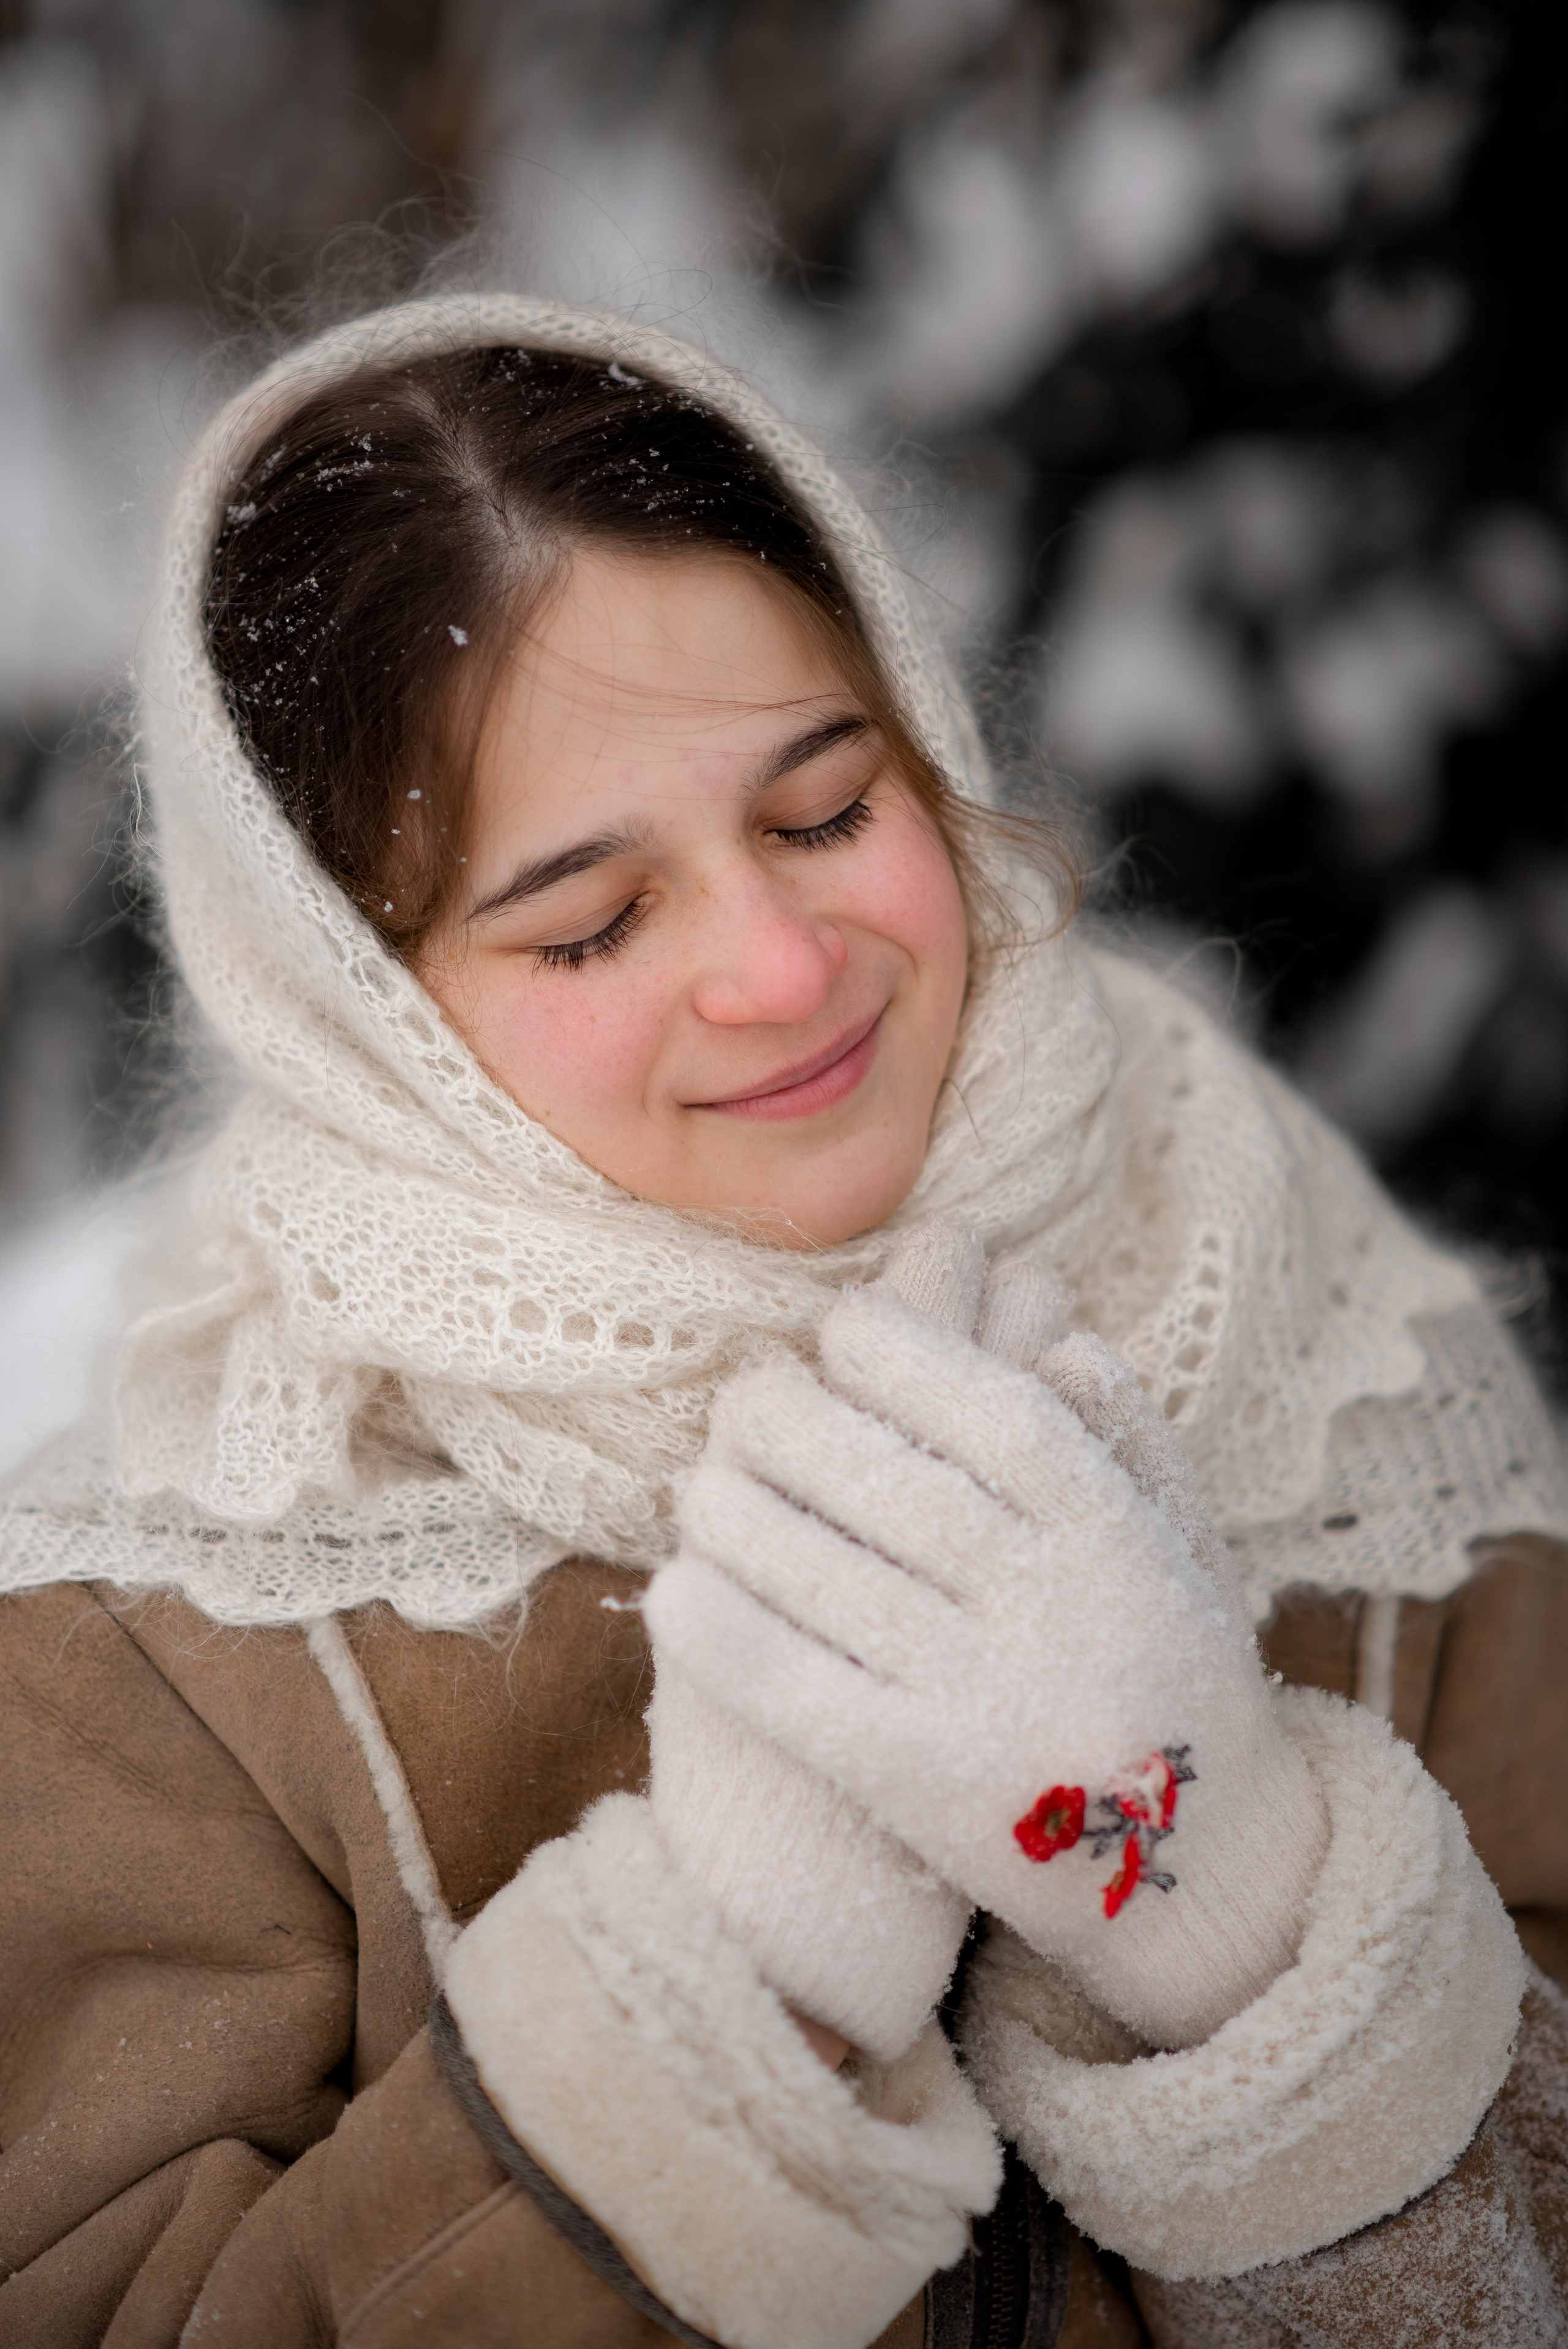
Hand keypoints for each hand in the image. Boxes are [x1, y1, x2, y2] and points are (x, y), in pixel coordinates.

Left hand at [647, 1238, 1327, 2049]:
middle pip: (900, 1489)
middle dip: (801, 1425)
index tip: (842, 1325)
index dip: (908, 1356)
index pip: (997, 1416)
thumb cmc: (1179, 1676)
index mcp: (1120, 1538)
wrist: (1213, 1876)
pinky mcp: (932, 1793)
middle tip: (743, 1394)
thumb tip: (1059, 1335)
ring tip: (695, 1483)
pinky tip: (669, 1594)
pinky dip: (733, 1643)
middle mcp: (1059, 1612)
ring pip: (840, 1584)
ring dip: (744, 1520)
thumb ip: (1130, 1437)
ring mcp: (994, 1704)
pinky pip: (809, 1702)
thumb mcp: (1190, 1545)